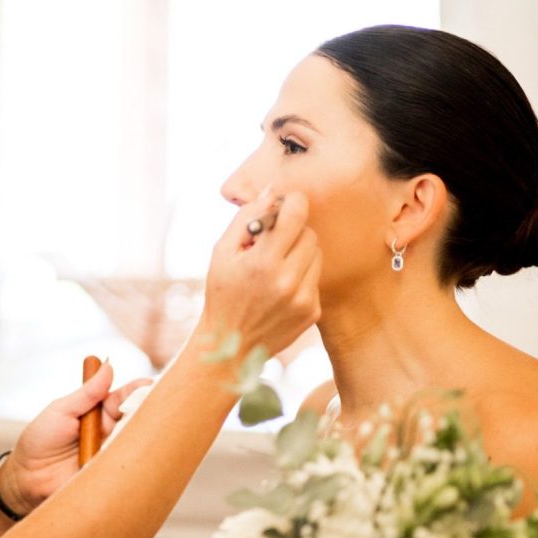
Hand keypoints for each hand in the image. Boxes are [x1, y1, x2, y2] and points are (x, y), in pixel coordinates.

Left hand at [0, 362, 152, 516]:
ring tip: (148, 426)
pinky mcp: (110, 475)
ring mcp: (112, 453)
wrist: (26, 477)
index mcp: (99, 411)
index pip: (124, 397)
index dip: (138, 390)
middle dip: (149, 410)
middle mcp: (110, 431)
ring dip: (143, 435)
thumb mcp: (61, 410)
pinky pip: (127, 467)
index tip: (150, 385)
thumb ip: (86, 393)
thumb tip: (107, 366)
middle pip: (137, 418)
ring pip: (136, 442)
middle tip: (156, 404)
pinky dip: (133, 460)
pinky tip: (138, 453)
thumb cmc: (41, 440)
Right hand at [200, 190, 320, 357]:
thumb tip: (271, 192)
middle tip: (272, 242)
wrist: (230, 345)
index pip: (296, 214)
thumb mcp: (221, 252)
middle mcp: (287, 281)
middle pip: (309, 233)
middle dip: (293, 231)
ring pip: (316, 254)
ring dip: (300, 253)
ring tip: (275, 266)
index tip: (285, 204)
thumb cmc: (222, 293)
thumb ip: (246, 218)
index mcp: (262, 262)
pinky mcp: (313, 312)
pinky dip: (302, 276)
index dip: (293, 202)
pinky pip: (316, 278)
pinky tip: (281, 288)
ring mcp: (303, 298)